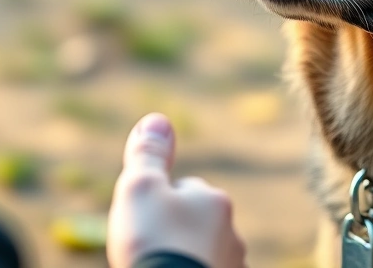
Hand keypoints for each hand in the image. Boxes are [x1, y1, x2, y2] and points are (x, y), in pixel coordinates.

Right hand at [108, 114, 245, 267]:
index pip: (184, 190)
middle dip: (176, 231)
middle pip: (196, 224)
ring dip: (186, 257)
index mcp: (213, 200)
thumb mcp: (140, 187)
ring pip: (205, 253)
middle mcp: (231, 232)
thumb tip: (157, 118)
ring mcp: (232, 265)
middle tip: (149, 246)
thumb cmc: (154, 240)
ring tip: (161, 266)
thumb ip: (149, 154)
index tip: (143, 221)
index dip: (158, 203)